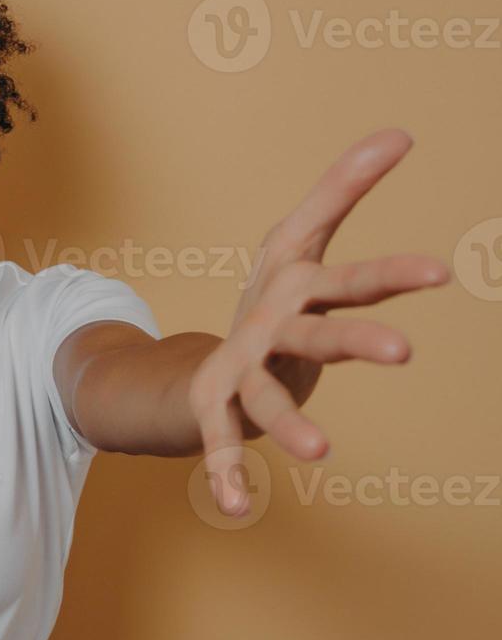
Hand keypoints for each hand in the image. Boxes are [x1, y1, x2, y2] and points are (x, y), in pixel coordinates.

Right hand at [188, 128, 450, 515]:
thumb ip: (344, 189)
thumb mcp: (300, 242)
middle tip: (404, 353)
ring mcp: (241, 369)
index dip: (391, 275)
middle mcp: (268, 326)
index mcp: (296, 288)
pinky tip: (239, 509)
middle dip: (354, 340)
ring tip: (322, 453)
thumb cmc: (270, 299)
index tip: (440, 272)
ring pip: (267, 398)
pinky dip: (227, 473)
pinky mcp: (217, 408)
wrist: (200, 359)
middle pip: (316, 333)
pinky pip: (222, 444)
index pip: (349, 278)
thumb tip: (400, 131)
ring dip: (289, 424)